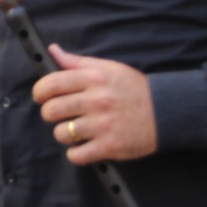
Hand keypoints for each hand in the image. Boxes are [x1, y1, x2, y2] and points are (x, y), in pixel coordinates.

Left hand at [33, 45, 156, 164]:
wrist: (166, 112)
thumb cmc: (134, 89)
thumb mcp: (109, 68)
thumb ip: (77, 62)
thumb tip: (53, 51)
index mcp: (95, 78)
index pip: (52, 84)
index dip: (40, 92)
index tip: (42, 97)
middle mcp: (98, 100)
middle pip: (51, 110)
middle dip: (51, 114)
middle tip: (62, 115)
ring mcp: (103, 124)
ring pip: (61, 133)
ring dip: (65, 134)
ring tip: (77, 130)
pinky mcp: (109, 146)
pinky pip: (76, 155)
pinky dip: (76, 153)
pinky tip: (85, 145)